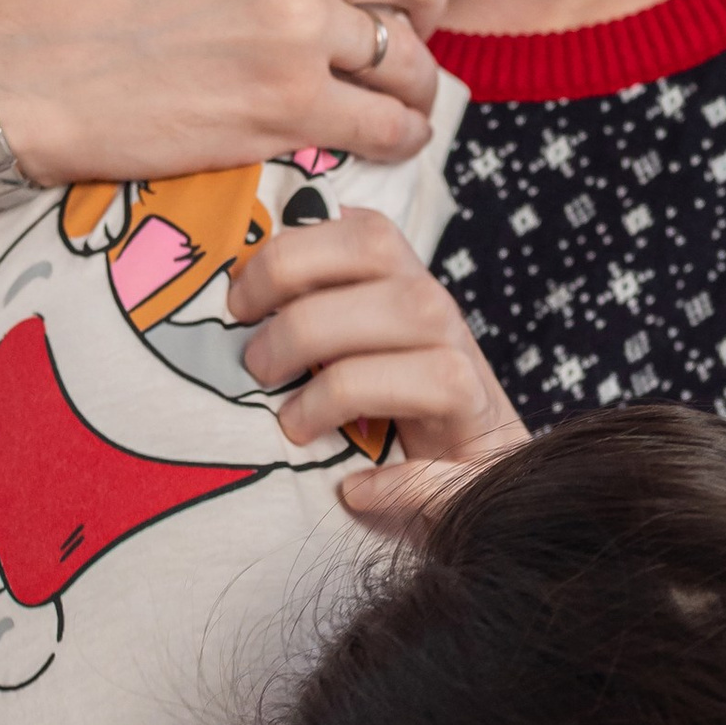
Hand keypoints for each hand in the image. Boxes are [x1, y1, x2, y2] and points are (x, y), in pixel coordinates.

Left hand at [230, 207, 525, 524]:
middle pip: (390, 286)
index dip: (293, 255)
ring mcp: (471, 380)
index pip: (366, 234)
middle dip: (305, 321)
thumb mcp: (351, 349)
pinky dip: (398, 477)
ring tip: (293, 425)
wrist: (474, 482)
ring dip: (340, 389)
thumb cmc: (387, 412)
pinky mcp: (486, 450)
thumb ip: (313, 310)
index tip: (240, 305)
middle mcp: (443, 320)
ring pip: (424, 351)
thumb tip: (239, 283)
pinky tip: (356, 489)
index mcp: (406, 287)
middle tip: (257, 368)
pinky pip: (448, 453)